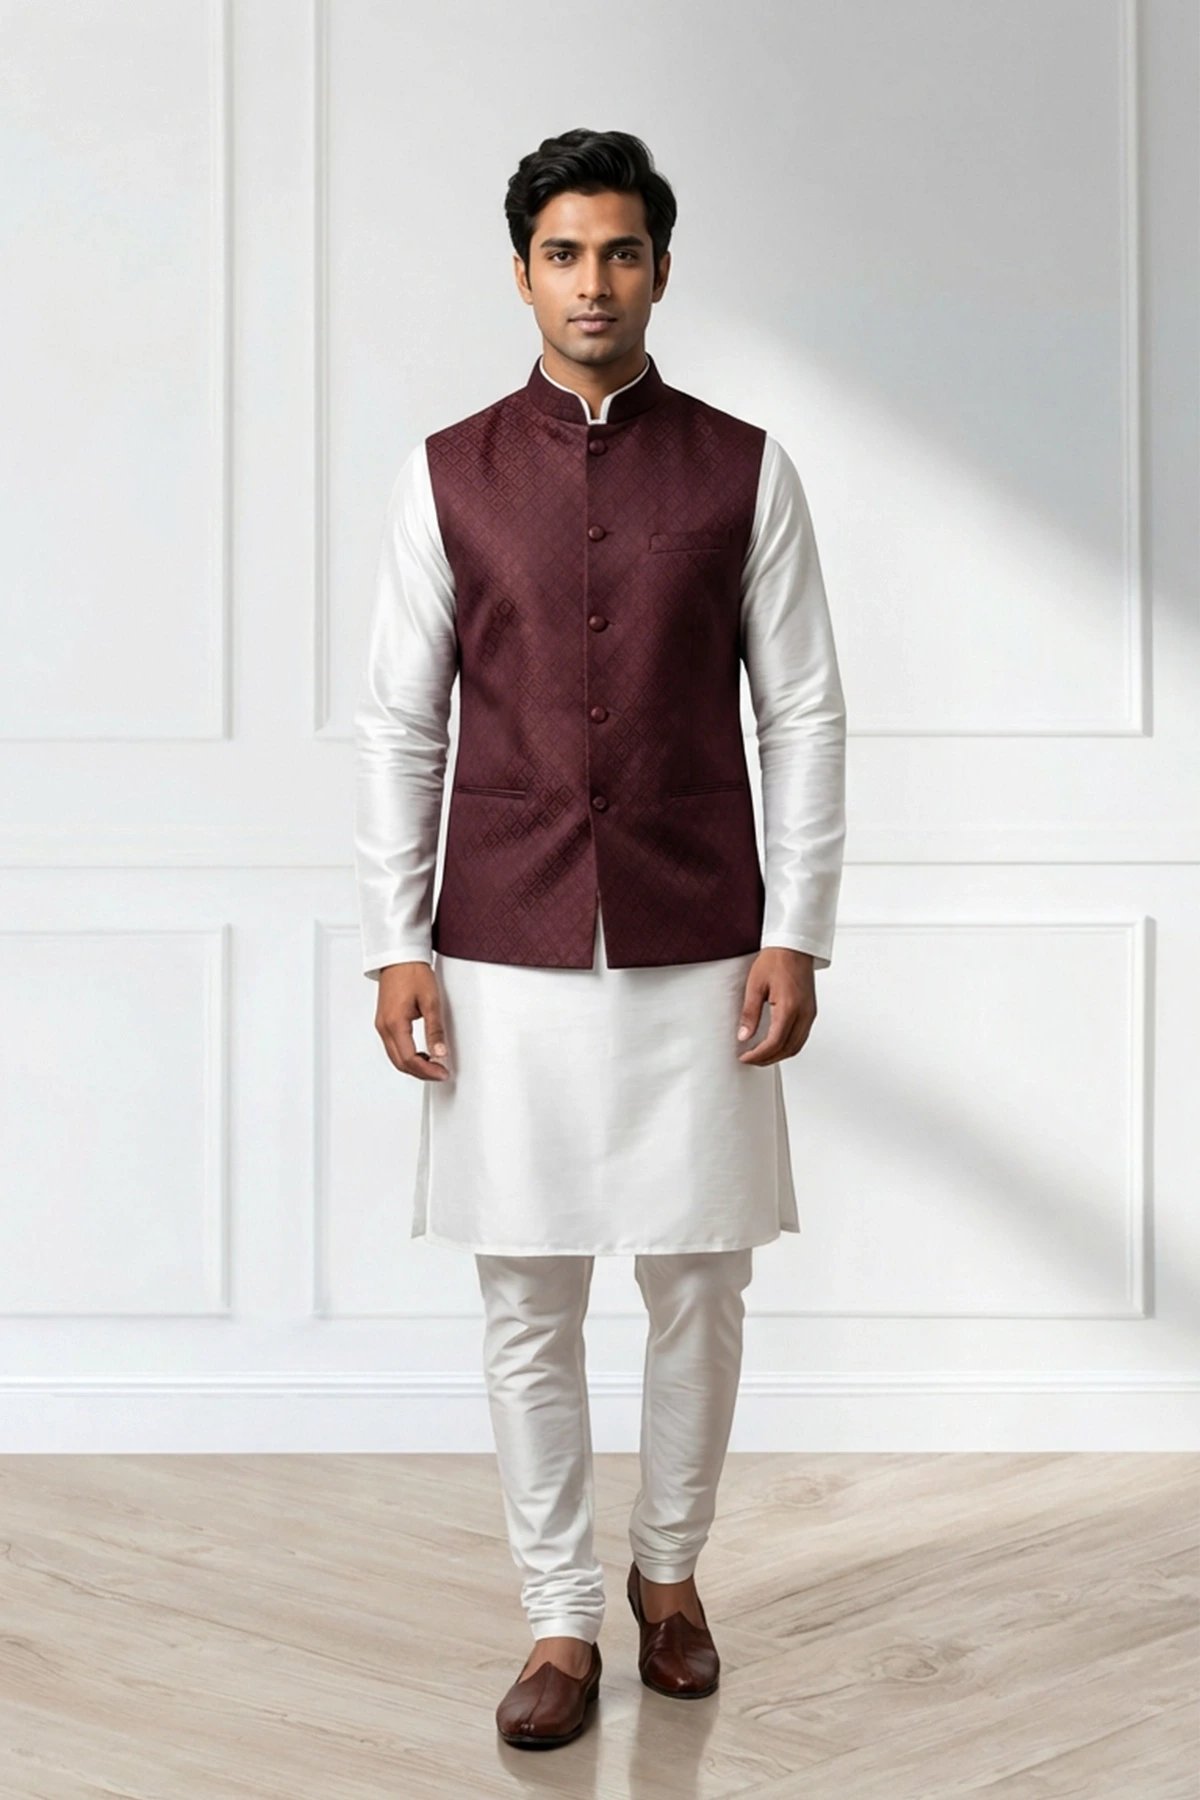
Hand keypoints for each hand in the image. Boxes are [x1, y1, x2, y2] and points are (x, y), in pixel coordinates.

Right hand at [374, 962, 450, 1080]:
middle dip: (420, 1072)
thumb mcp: (431, 1001)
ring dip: (413, 1066)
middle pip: (400, 1063)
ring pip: (395, 1057)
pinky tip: (421, 1055)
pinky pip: (393, 1047)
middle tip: (440, 1073)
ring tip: (433, 1066)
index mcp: (394, 1023)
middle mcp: (384, 1027)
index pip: (409, 1059)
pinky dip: (406, 1056)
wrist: (400, 957)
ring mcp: (381, 1025)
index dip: (427, 1070)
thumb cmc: (412, 972)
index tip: (442, 1073)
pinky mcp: (384, 1021)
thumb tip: (440, 1052)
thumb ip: (435, 1030)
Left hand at [736, 948, 816, 1065]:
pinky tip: (775, 1044)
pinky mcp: (811, 1011)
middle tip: (750, 1059)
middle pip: (787, 1049)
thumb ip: (750, 1014)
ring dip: (779, 1055)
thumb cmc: (776, 960)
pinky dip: (788, 1046)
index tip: (745, 1057)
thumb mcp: (755, 986)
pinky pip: (801, 1037)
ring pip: (797, 1046)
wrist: (794, 945)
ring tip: (760, 1055)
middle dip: (767, 1059)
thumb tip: (744, 1036)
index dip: (758, 1055)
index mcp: (789, 1008)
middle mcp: (804, 1013)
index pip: (774, 1043)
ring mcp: (810, 1013)